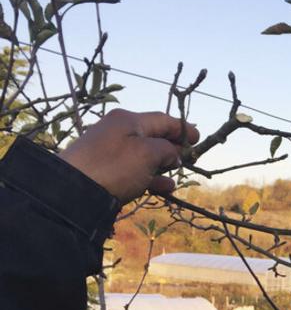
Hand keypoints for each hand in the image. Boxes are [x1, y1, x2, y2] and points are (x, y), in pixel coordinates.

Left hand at [60, 109, 198, 201]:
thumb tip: (173, 153)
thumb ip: (166, 149)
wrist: (73, 190)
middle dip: (172, 146)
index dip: (182, 128)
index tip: (198, 138)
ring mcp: (109, 151)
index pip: (162, 119)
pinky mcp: (105, 170)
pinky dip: (150, 176)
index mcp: (128, 120)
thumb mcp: (147, 154)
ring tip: (178, 173)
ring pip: (143, 154)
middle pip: (152, 136)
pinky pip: (134, 170)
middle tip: (190, 156)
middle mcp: (118, 131)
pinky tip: (165, 186)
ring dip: (162, 163)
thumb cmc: (114, 167)